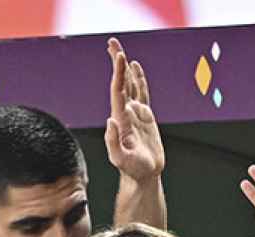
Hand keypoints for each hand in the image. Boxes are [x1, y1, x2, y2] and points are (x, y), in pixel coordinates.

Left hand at [104, 37, 163, 181]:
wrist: (142, 176)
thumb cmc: (132, 170)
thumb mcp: (121, 160)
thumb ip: (113, 142)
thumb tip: (110, 120)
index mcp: (120, 119)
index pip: (118, 90)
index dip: (118, 73)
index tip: (119, 56)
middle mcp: (125, 112)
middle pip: (121, 82)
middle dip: (116, 62)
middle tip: (112, 43)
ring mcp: (135, 113)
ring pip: (130, 84)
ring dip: (125, 67)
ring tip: (119, 50)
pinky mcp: (145, 117)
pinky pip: (141, 93)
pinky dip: (139, 79)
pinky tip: (136, 68)